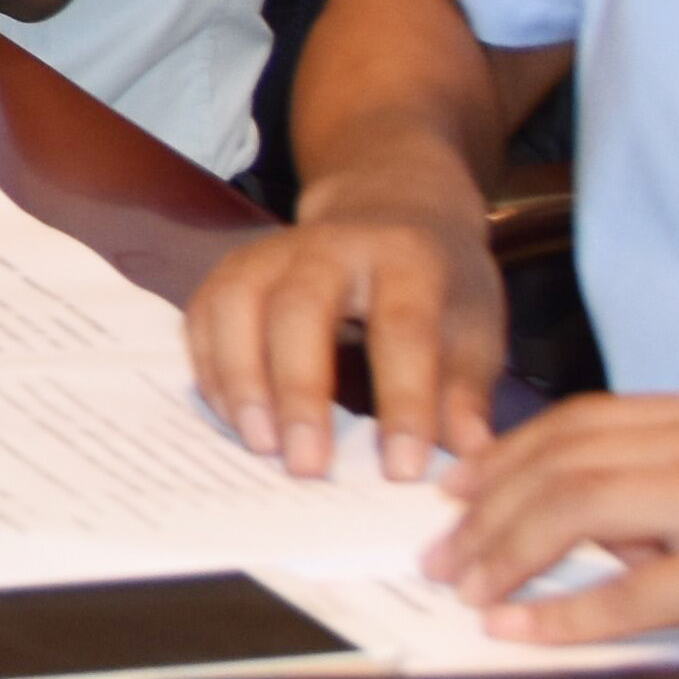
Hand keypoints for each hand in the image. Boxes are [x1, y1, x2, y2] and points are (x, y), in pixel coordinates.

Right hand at [183, 167, 506, 478]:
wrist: (390, 208)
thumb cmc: (438, 284)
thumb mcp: (474, 328)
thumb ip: (464, 393)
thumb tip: (470, 458)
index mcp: (406, 257)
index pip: (402, 329)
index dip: (403, 401)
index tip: (402, 470)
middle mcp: (329, 244)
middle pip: (299, 309)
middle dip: (299, 391)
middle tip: (305, 466)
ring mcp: (270, 250)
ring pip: (236, 305)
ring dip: (240, 380)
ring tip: (259, 446)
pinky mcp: (231, 267)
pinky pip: (204, 315)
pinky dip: (210, 369)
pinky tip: (231, 418)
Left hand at [432, 390, 678, 678]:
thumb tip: (605, 535)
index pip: (583, 419)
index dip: (508, 455)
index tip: (456, 493)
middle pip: (564, 456)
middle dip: (485, 507)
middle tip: (439, 553)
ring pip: (583, 507)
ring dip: (508, 552)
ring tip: (466, 590)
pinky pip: (641, 589)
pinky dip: (569, 612)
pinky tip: (525, 630)